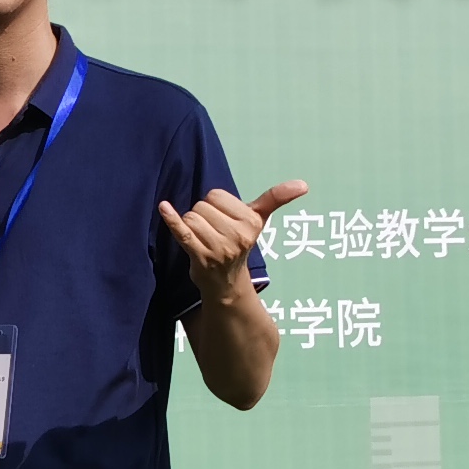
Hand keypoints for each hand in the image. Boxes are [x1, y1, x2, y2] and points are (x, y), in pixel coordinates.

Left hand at [160, 181, 307, 305]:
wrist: (226, 284)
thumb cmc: (239, 244)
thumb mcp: (258, 220)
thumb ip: (276, 198)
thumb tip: (304, 184)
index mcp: (251, 222)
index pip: (215, 195)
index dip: (214, 206)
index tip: (223, 221)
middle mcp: (238, 235)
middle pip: (201, 206)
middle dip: (202, 216)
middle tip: (212, 234)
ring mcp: (219, 248)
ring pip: (190, 217)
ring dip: (191, 227)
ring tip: (203, 241)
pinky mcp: (200, 257)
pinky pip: (182, 232)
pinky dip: (172, 220)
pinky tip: (164, 208)